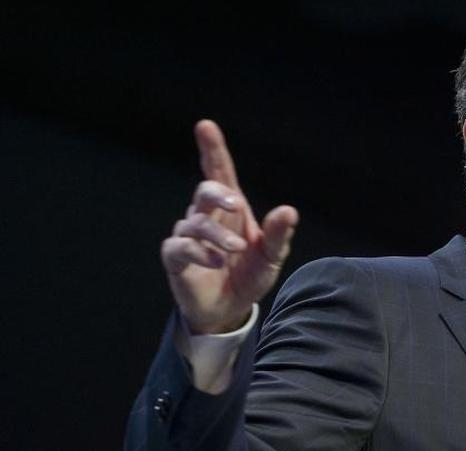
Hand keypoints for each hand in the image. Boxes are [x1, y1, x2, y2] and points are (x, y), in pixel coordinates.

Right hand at [161, 120, 299, 333]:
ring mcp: (188, 236)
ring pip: (195, 222)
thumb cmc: (249, 275)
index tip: (206, 126)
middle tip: (236, 204)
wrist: (230, 309)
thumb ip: (278, 235)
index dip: (213, 149)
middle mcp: (207, 216)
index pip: (219, 172)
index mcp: (230, 209)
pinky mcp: (176, 258)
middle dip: (218, 193)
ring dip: (217, 234)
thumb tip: (289, 210)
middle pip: (204, 191)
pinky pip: (181, 247)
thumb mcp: (271, 257)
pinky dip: (199, 252)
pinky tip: (216, 262)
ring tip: (235, 248)